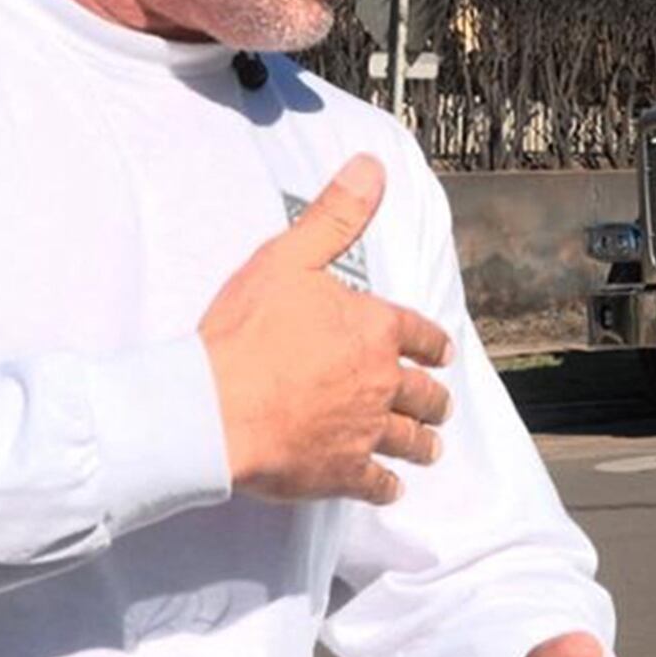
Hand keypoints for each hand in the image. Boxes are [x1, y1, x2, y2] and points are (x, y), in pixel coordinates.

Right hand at [201, 154, 454, 504]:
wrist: (213, 407)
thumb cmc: (247, 331)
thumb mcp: (290, 257)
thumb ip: (335, 215)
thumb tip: (371, 167)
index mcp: (373, 330)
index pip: (419, 334)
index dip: (433, 343)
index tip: (442, 353)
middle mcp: (380, 382)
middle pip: (423, 394)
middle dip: (434, 399)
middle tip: (439, 405)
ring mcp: (364, 431)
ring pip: (409, 441)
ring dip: (422, 444)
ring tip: (429, 447)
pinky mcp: (340, 473)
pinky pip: (376, 485)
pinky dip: (386, 487)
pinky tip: (389, 489)